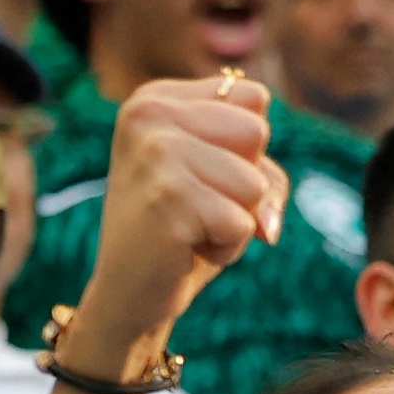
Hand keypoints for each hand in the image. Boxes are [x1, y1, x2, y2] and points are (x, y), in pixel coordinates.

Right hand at [68, 73, 284, 374]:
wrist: (127, 294)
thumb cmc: (183, 233)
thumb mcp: (227, 184)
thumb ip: (266, 173)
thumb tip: (266, 221)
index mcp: (157, 98)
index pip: (254, 99)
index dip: (247, 150)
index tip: (203, 176)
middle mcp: (149, 114)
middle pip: (258, 133)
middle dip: (245, 183)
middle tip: (198, 207)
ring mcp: (156, 154)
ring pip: (255, 183)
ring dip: (236, 220)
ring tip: (192, 229)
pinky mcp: (168, 200)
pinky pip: (242, 224)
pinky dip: (227, 248)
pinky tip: (187, 249)